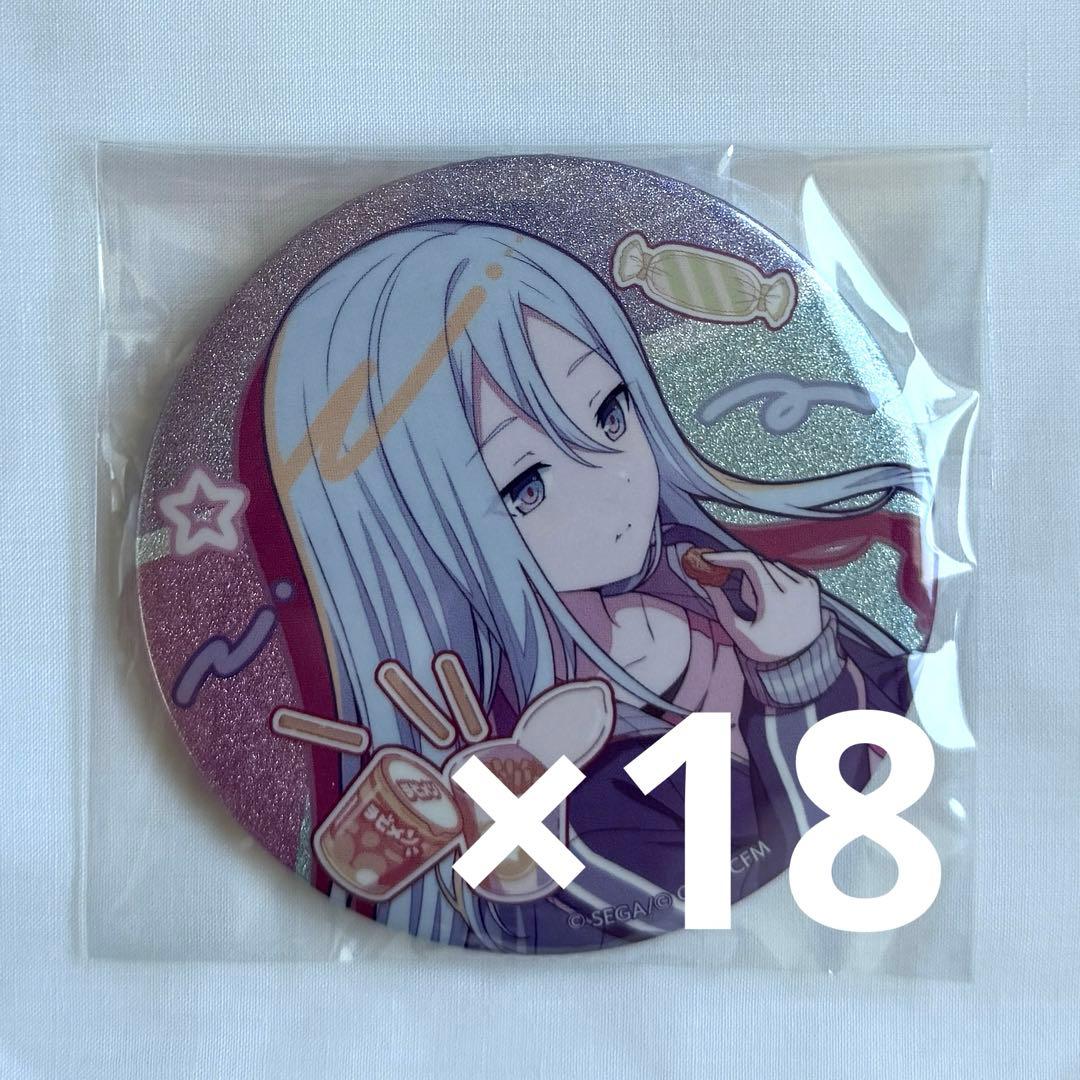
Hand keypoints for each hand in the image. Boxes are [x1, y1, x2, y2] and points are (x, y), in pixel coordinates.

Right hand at [694, 550, 824, 662]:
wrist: (803, 658)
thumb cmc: (766, 647)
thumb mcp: (739, 632)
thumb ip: (721, 606)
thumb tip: (704, 581)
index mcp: (776, 600)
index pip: (750, 562)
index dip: (728, 556)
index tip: (711, 558)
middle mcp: (794, 589)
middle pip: (758, 566)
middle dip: (747, 579)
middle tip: (751, 606)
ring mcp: (806, 585)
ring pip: (771, 565)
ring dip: (762, 579)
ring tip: (768, 607)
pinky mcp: (813, 584)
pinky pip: (785, 570)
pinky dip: (776, 580)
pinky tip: (780, 603)